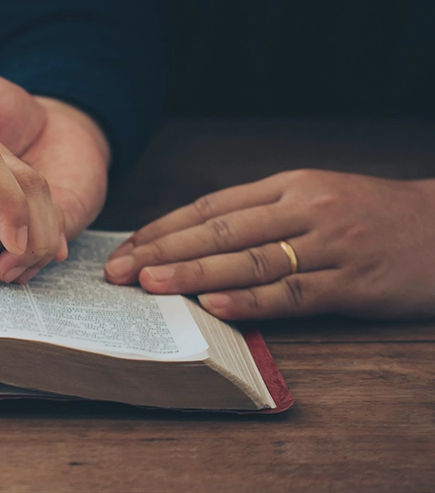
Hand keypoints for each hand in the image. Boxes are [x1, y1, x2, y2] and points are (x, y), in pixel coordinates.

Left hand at [102, 170, 434, 320]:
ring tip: (150, 285)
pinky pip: (294, 293)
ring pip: (249, 261)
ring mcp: (330, 246)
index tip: (126, 247)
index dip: (164, 227)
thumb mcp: (317, 198)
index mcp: (289, 186)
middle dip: (162, 251)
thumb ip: (263, 214)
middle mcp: (304, 209)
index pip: (211, 208)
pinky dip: (251, 301)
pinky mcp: (354, 283)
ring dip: (193, 273)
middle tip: (118, 272)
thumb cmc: (373, 216)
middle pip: (219, 231)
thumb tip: (195, 239)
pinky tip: (214, 306)